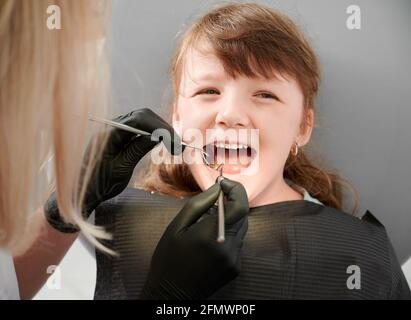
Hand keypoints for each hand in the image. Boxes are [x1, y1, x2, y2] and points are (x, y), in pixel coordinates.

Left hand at [45, 108, 180, 231]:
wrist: (84, 193)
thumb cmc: (100, 184)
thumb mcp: (122, 168)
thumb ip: (137, 149)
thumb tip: (157, 136)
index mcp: (109, 133)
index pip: (140, 119)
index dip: (160, 128)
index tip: (175, 142)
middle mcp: (111, 127)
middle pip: (143, 116)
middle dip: (163, 127)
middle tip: (178, 145)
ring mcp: (115, 131)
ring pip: (142, 121)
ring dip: (160, 130)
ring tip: (174, 145)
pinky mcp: (119, 137)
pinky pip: (138, 129)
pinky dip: (152, 134)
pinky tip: (162, 143)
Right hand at [140, 178, 249, 299]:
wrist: (172, 293)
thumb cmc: (169, 258)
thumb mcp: (176, 227)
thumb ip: (199, 204)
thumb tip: (217, 188)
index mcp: (211, 235)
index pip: (240, 206)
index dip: (236, 190)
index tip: (223, 184)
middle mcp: (228, 247)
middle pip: (242, 215)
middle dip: (231, 203)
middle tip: (213, 202)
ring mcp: (234, 259)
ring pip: (241, 228)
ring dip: (230, 219)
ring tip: (208, 223)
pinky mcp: (236, 267)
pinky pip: (238, 242)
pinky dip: (228, 234)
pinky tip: (210, 240)